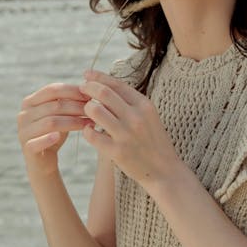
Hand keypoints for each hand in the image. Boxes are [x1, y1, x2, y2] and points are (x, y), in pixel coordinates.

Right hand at [17, 83, 91, 177]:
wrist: (44, 162)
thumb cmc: (55, 133)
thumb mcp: (61, 114)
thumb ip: (68, 101)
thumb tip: (89, 87)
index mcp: (30, 101)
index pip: (52, 89)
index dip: (72, 91)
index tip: (91, 95)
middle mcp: (24, 114)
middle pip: (54, 106)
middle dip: (77, 107)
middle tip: (94, 110)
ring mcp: (23, 131)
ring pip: (50, 122)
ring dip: (73, 122)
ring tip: (89, 124)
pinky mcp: (26, 148)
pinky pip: (37, 141)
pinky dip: (48, 138)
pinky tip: (58, 137)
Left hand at [79, 69, 180, 191]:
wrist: (164, 171)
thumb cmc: (154, 140)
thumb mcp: (149, 116)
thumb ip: (130, 101)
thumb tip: (105, 84)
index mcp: (144, 105)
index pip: (116, 84)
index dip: (98, 77)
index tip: (86, 75)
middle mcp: (136, 117)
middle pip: (103, 93)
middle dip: (88, 88)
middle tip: (81, 90)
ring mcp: (126, 134)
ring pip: (95, 110)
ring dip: (87, 109)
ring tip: (88, 112)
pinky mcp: (117, 151)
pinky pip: (91, 134)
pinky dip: (87, 130)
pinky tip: (89, 130)